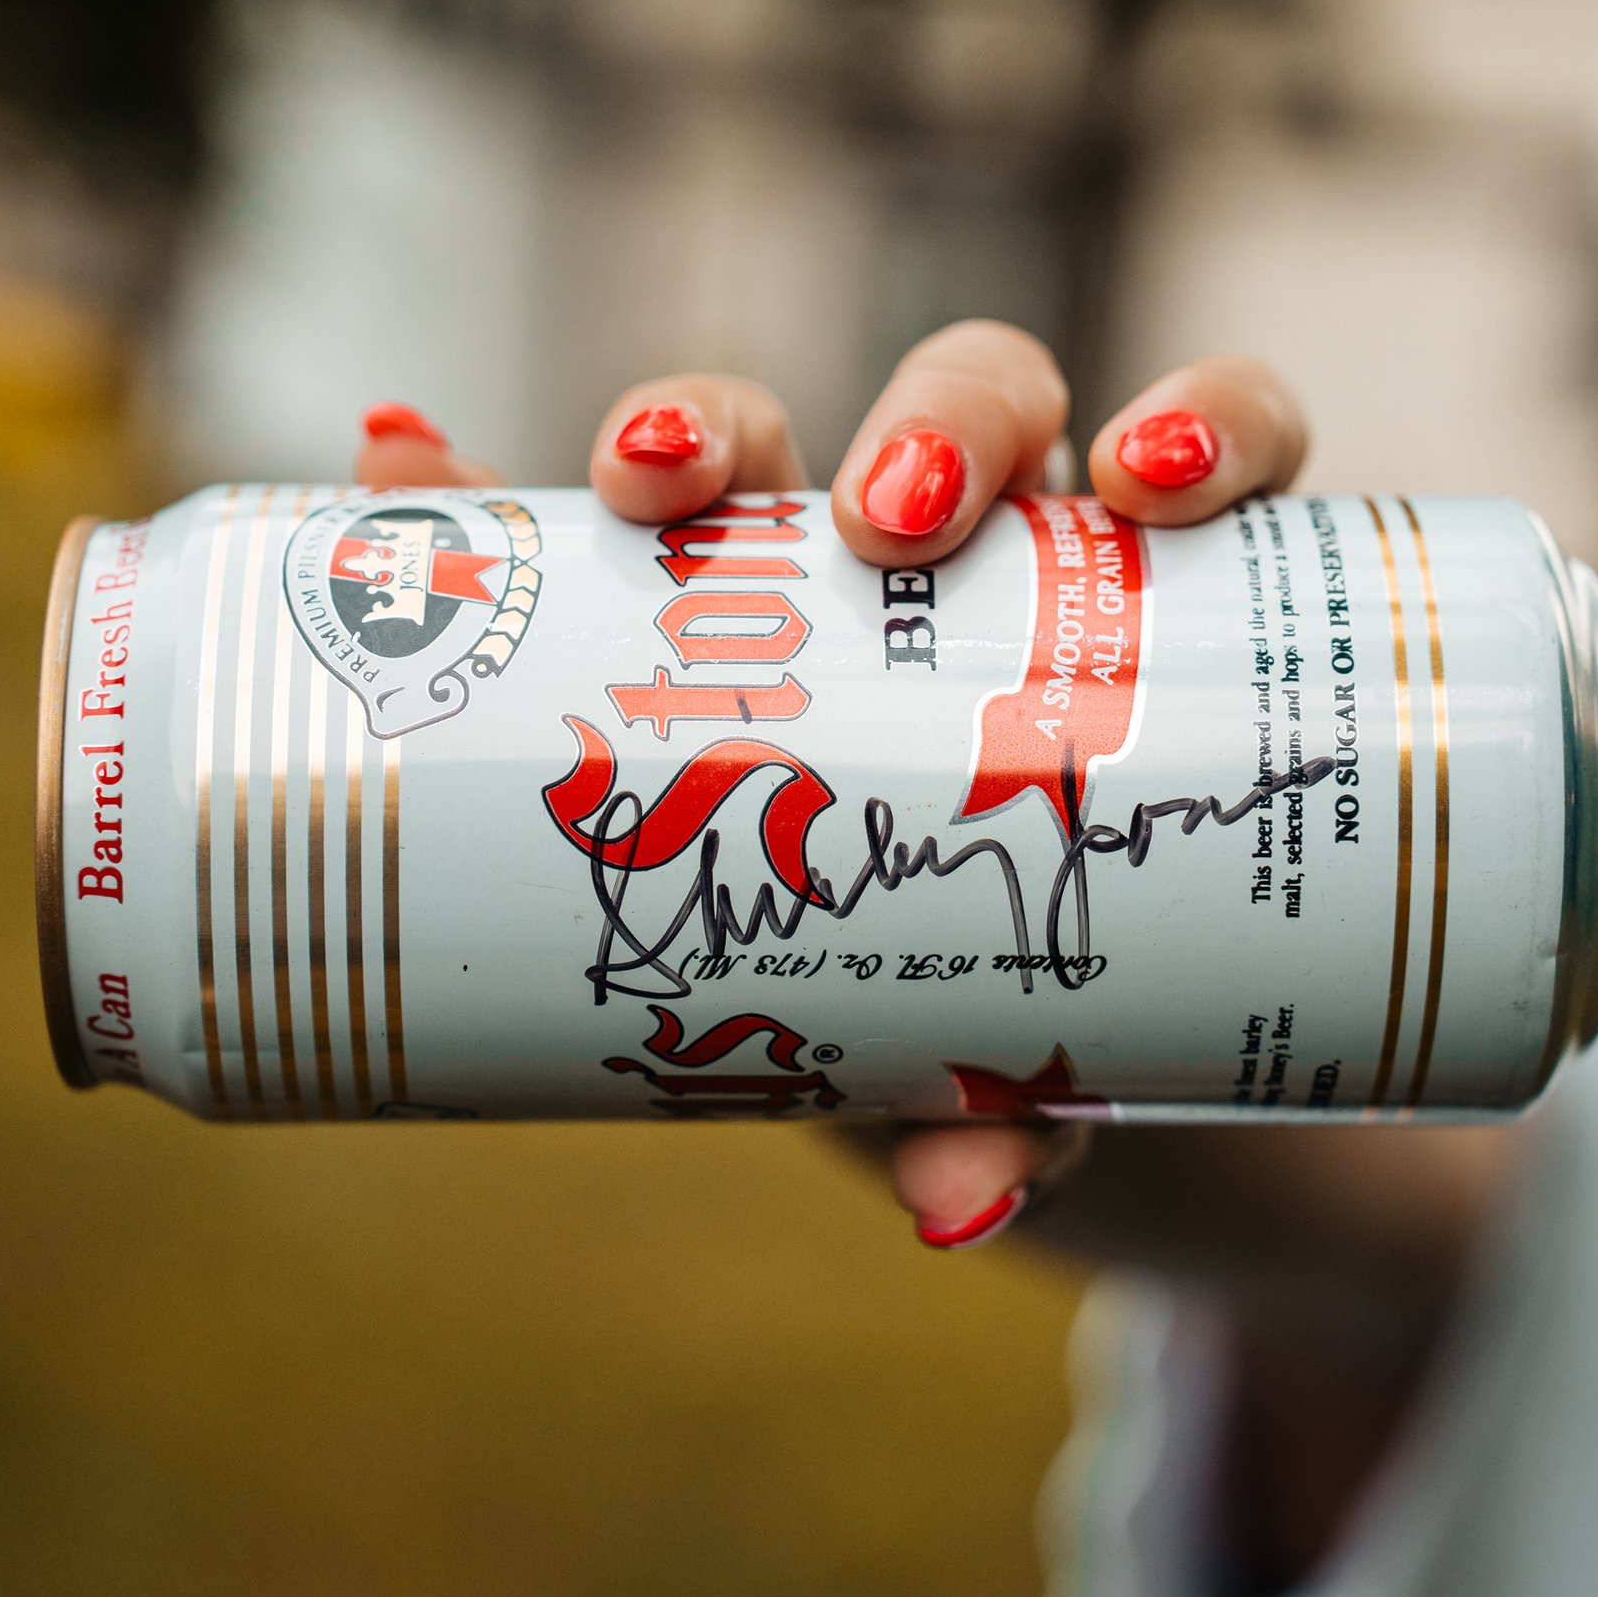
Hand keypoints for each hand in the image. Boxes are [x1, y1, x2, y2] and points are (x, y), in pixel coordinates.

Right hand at [350, 322, 1312, 1253]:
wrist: (928, 1034)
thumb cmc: (1034, 1010)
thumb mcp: (1032, 1066)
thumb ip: (1023, 1120)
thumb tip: (958, 1205)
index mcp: (1122, 620)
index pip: (1200, 449)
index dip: (1204, 422)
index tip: (1146, 492)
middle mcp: (971, 559)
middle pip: (977, 391)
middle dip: (938, 422)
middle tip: (886, 529)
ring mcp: (798, 578)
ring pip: (767, 430)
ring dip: (696, 420)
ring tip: (640, 484)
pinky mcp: (652, 629)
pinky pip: (558, 533)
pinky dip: (471, 494)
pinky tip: (393, 473)